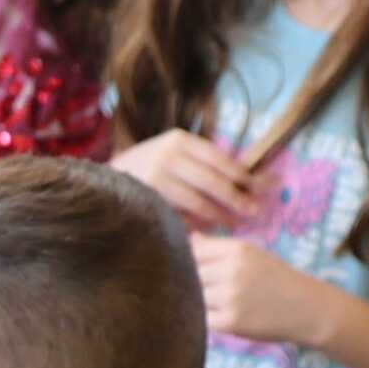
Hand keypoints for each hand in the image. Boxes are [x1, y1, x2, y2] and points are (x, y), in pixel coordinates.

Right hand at [112, 126, 257, 233]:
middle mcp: (167, 155)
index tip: (266, 186)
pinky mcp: (147, 199)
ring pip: (198, 201)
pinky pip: (181, 215)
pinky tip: (207, 227)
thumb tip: (250, 180)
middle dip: (238, 198)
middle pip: (213, 181)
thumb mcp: (175, 155)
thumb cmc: (149, 169)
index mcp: (180, 140)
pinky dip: (196, 223)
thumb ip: (204, 164)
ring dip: (220, 215)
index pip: (221, 159)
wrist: (102, 182)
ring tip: (234, 223)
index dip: (246, 175)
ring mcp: (155, 177)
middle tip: (255, 211)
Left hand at [195, 232, 329, 350]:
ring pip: (194, 297)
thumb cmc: (276, 279)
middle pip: (190, 274)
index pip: (193, 251)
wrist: (307, 308)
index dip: (189, 261)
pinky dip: (208, 318)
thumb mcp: (252, 254)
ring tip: (221, 303)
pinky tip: (224, 315)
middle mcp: (232, 270)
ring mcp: (230, 297)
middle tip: (214, 290)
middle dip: (195, 282)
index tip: (199, 269)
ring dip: (201, 301)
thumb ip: (218, 248)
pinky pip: (202, 318)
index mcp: (237, 250)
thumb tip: (188, 239)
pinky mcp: (230, 322)